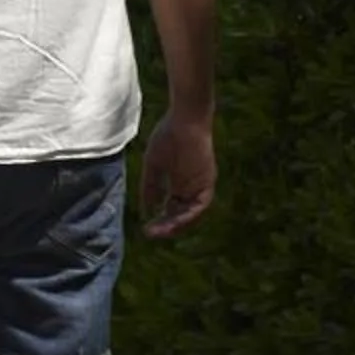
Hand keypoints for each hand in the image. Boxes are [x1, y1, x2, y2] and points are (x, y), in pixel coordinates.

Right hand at [140, 113, 214, 237]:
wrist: (185, 120)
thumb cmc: (168, 137)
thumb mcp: (154, 164)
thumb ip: (151, 186)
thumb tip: (146, 208)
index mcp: (180, 184)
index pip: (172, 209)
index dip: (160, 220)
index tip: (146, 228)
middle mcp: (192, 188)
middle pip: (181, 214)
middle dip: (166, 226)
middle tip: (150, 234)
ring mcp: (201, 185)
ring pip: (192, 213)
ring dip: (177, 225)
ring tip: (160, 231)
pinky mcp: (208, 181)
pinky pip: (201, 204)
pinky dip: (189, 214)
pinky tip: (174, 220)